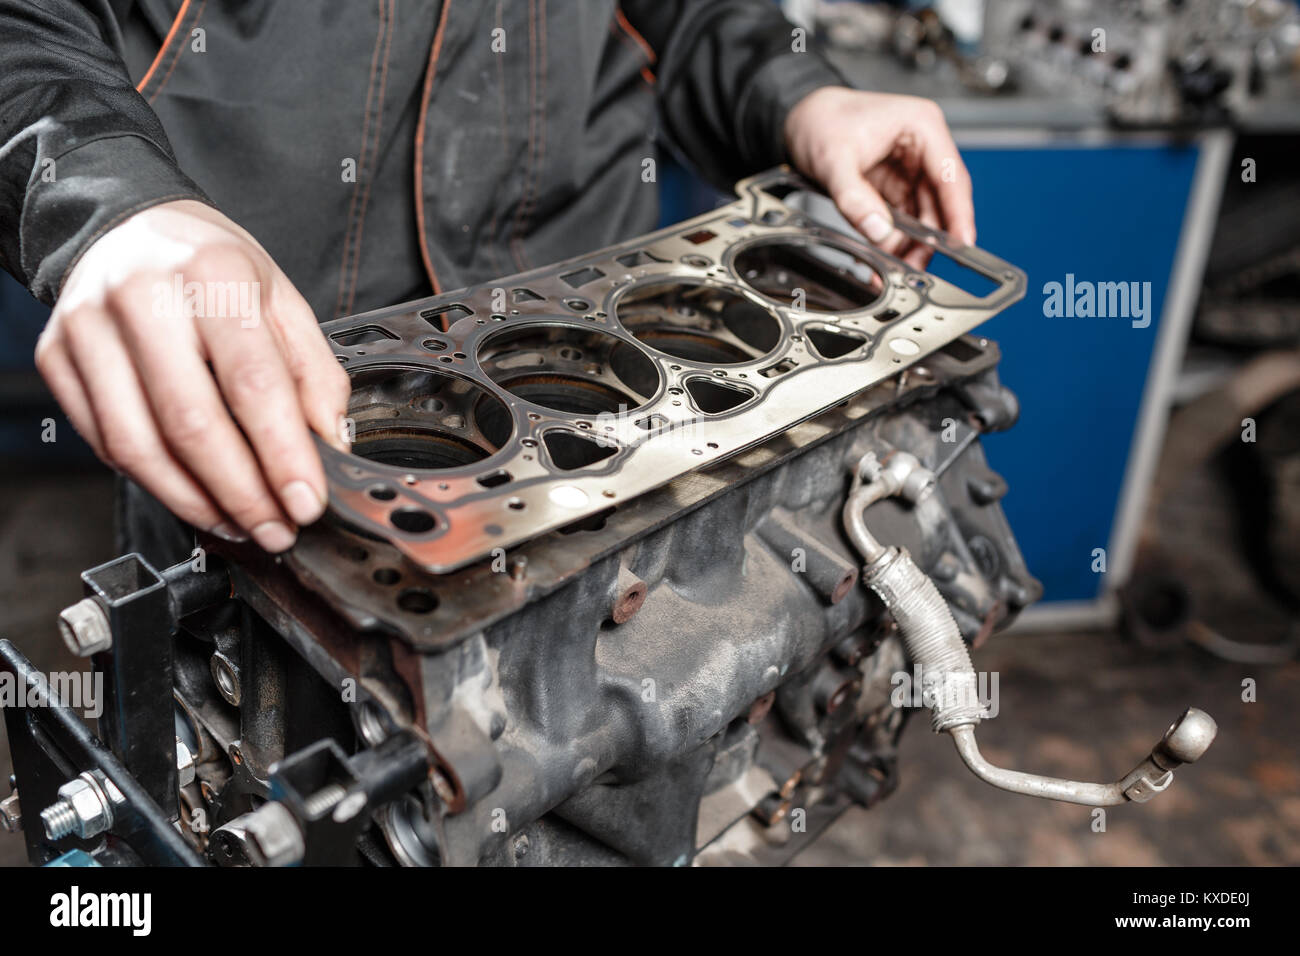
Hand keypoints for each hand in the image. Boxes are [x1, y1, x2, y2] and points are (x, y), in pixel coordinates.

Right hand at [36, 199, 351, 551]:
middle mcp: (143, 298)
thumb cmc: (211, 265)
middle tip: (276, 528)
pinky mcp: (57, 358)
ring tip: (239, 523)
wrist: (128, 225)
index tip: (307, 502)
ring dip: (196, 502)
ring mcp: (89, 330)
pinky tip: (194, 494)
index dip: (283, 456)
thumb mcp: (281, 299)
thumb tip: (331, 445)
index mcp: (212, 275)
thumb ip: (313, 373)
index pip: (253, 384)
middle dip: (242, 494)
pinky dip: (156, 483)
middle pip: (192, 425)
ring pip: (140, 447)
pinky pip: (106, 443)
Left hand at [784, 86, 974, 268]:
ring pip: (924, 215)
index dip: (959, 214)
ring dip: (914, 244)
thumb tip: (878, 230)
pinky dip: (897, 240)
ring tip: (900, 268)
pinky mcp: (895, 186)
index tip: (963, 245)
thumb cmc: (821, 120)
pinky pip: (903, 219)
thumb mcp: (833, 159)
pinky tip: (889, 257)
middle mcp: (923, 148)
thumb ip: (854, 198)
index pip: (951, 177)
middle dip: (931, 238)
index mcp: (921, 127)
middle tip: (917, 268)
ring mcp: (910, 169)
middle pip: (941, 201)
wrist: (801, 118)